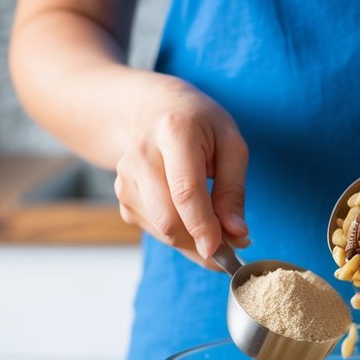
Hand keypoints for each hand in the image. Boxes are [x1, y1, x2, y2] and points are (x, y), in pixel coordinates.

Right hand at [113, 78, 249, 266]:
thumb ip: (234, 190)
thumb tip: (237, 234)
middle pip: (168, 218)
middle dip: (201, 241)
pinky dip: (179, 235)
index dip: (204, 226)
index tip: (224, 250)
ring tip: (215, 224)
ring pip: (161, 230)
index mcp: (173, 133)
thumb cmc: (198, 124)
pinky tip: (190, 215)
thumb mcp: (230, 144)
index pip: (185, 191)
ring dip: (192, 241)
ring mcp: (126, 178)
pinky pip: (154, 230)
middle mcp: (141, 155)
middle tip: (233, 244)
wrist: (151, 109)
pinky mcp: (122, 197)